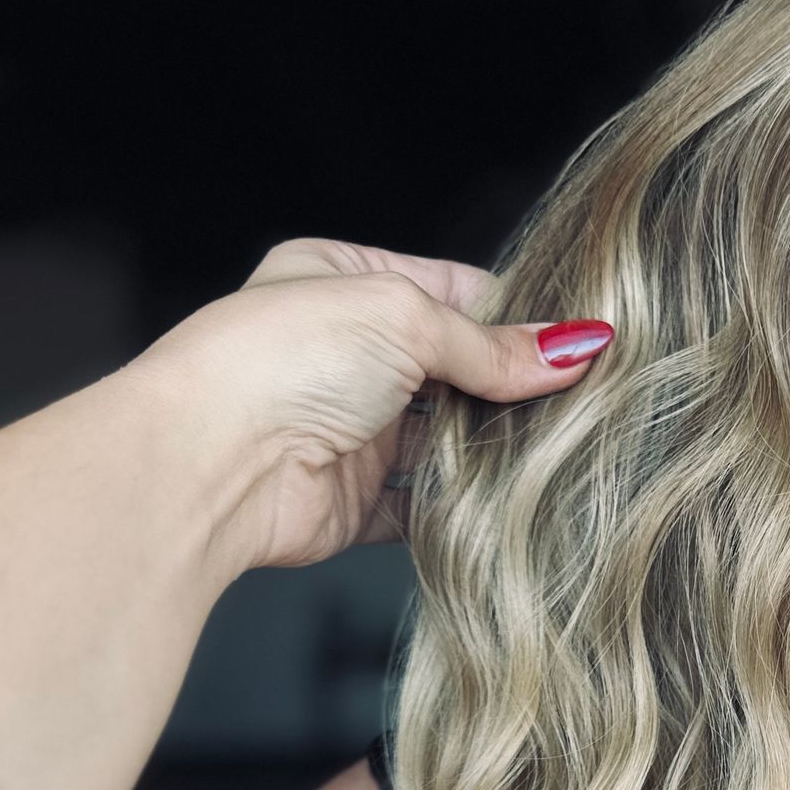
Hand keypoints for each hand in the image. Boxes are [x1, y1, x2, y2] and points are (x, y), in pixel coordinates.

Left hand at [124, 235, 612, 574]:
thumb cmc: (279, 361)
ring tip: (553, 451)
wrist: (209, 465)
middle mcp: (341, 355)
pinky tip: (506, 500)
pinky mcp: (351, 503)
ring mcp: (347, 431)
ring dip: (489, 448)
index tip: (577, 342)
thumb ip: (491, 344)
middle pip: (454, 369)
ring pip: (443, 440)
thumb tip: (574, 348)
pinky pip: (422, 507)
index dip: (516, 316)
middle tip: (581, 402)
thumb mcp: (401, 318)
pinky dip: (461, 506)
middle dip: (508, 387)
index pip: (452, 291)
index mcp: (342, 282)